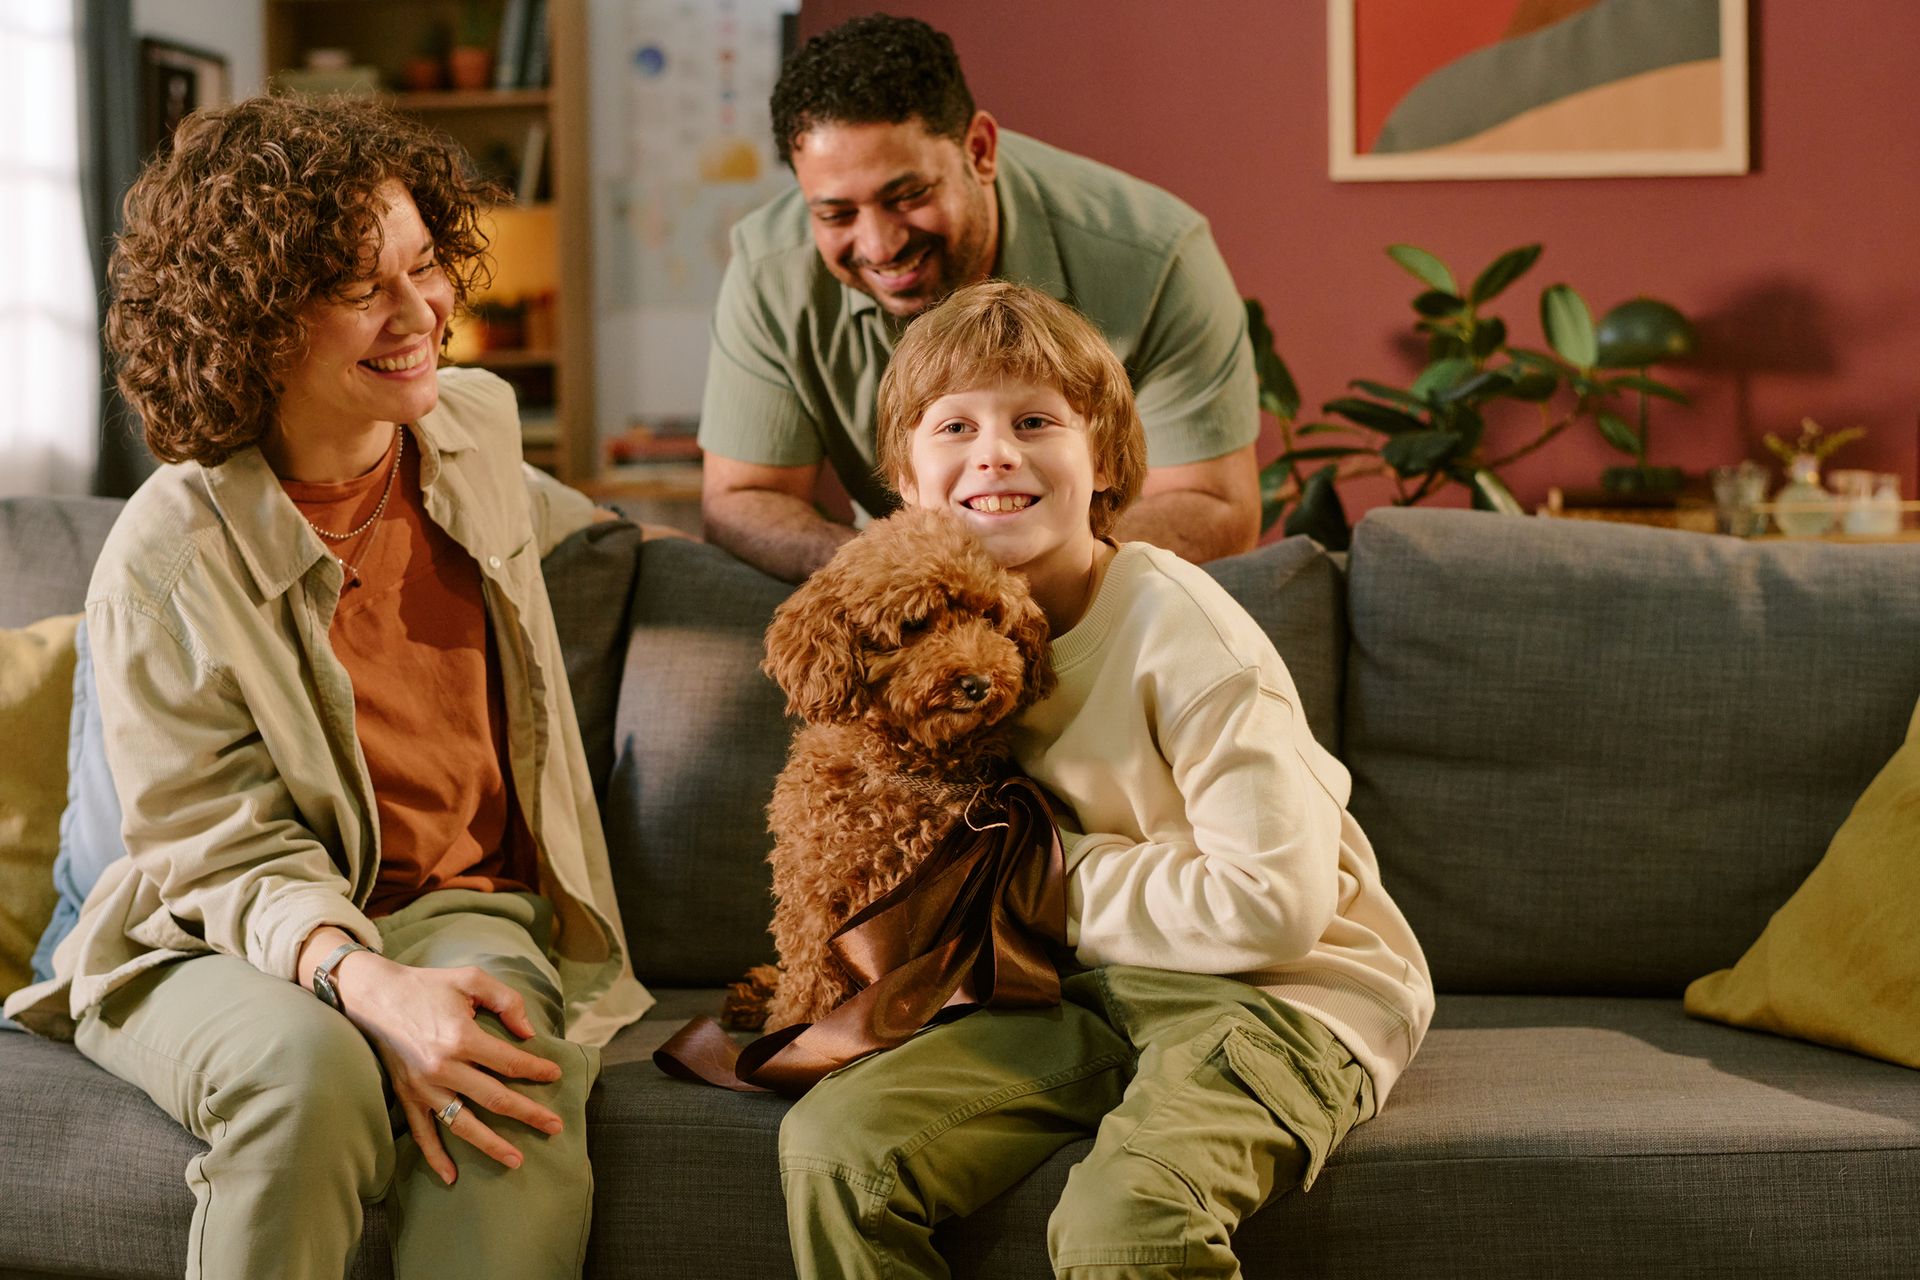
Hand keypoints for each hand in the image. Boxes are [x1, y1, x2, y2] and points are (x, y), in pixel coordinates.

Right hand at [303, 931, 562, 1184]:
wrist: (374, 995)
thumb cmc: (427, 985)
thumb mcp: (471, 978)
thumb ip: (507, 1000)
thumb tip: (529, 1033)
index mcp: (461, 1038)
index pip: (510, 1062)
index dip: (536, 1070)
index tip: (555, 1075)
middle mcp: (443, 1068)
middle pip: (495, 1099)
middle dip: (529, 1114)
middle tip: (555, 1126)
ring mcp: (423, 1087)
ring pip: (464, 1124)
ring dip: (492, 1145)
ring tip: (518, 1160)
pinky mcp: (406, 1096)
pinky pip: (422, 1134)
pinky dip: (436, 1157)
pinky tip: (452, 1177)